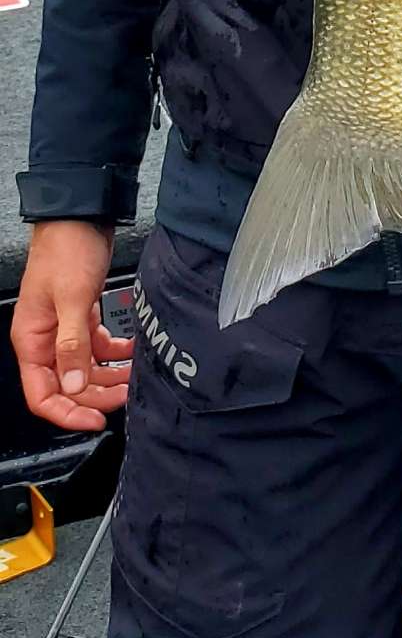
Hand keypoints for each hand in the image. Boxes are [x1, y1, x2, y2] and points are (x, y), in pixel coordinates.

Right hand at [11, 221, 132, 432]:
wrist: (82, 216)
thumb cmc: (67, 249)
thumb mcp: (71, 299)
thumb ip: (73, 344)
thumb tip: (73, 386)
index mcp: (31, 340)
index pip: (42, 395)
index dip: (68, 413)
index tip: (96, 420)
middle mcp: (45, 339)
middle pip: (67, 387)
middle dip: (96, 396)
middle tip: (124, 398)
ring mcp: (64, 329)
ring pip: (84, 369)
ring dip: (109, 377)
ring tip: (133, 379)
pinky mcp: (83, 316)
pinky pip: (97, 348)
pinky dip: (115, 354)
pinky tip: (131, 353)